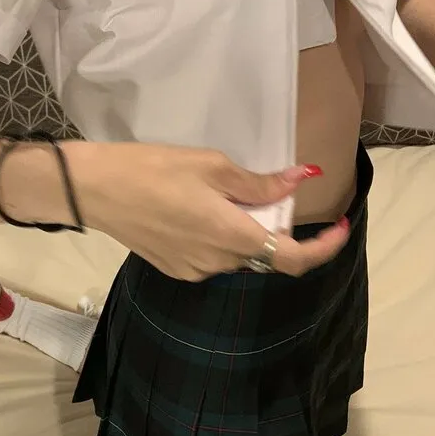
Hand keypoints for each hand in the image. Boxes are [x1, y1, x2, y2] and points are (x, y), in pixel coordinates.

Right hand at [70, 143, 350, 280]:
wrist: (94, 190)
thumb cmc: (152, 169)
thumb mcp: (212, 165)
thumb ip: (260, 182)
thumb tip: (302, 180)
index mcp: (233, 236)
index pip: (295, 259)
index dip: (325, 248)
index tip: (340, 226)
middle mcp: (219, 262)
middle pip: (266, 254)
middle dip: (276, 226)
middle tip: (266, 190)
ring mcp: (195, 270)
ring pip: (238, 254)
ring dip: (246, 230)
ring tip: (224, 193)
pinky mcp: (175, 268)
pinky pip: (213, 257)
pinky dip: (221, 237)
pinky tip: (197, 210)